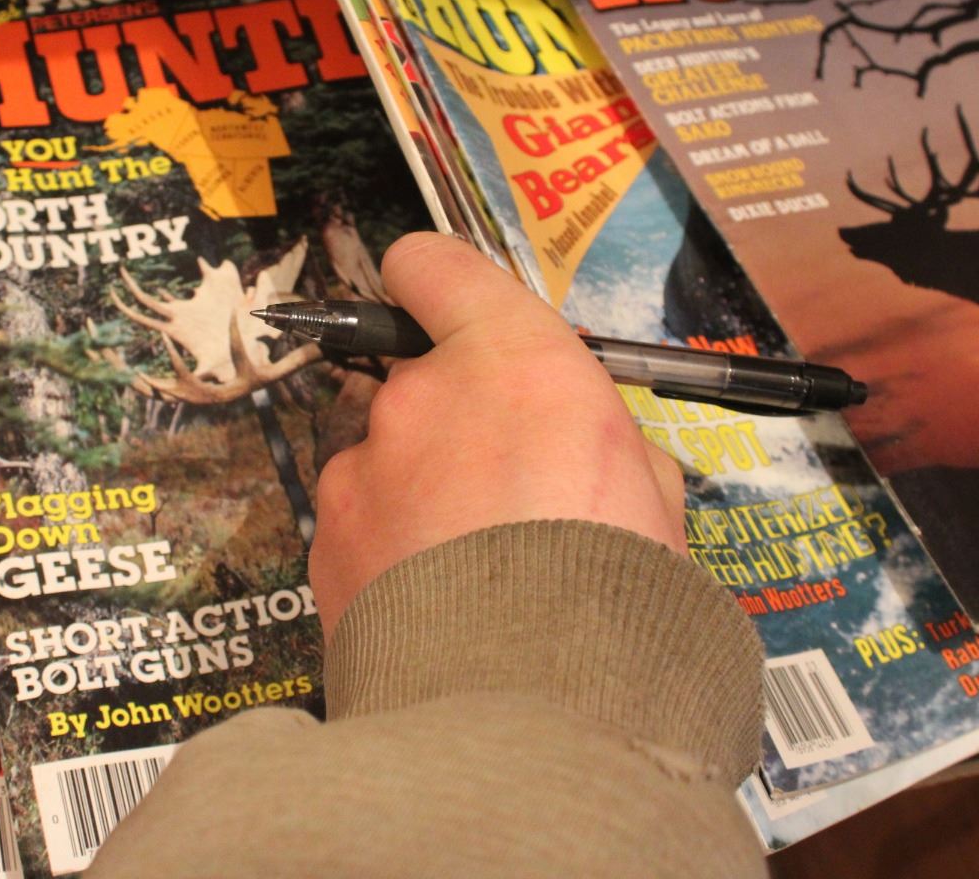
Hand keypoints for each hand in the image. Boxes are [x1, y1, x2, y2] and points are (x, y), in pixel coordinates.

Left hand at [309, 232, 684, 638]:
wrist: (529, 712)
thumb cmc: (614, 597)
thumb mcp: (652, 497)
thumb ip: (602, 443)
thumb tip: (588, 447)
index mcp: (516, 362)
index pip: (436, 266)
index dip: (437, 283)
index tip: (446, 307)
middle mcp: (424, 396)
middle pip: (421, 380)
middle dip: (455, 424)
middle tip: (507, 495)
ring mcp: (364, 465)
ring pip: (388, 458)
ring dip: (418, 493)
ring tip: (474, 571)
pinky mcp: (326, 535)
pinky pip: (360, 523)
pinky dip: (387, 551)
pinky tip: (435, 606)